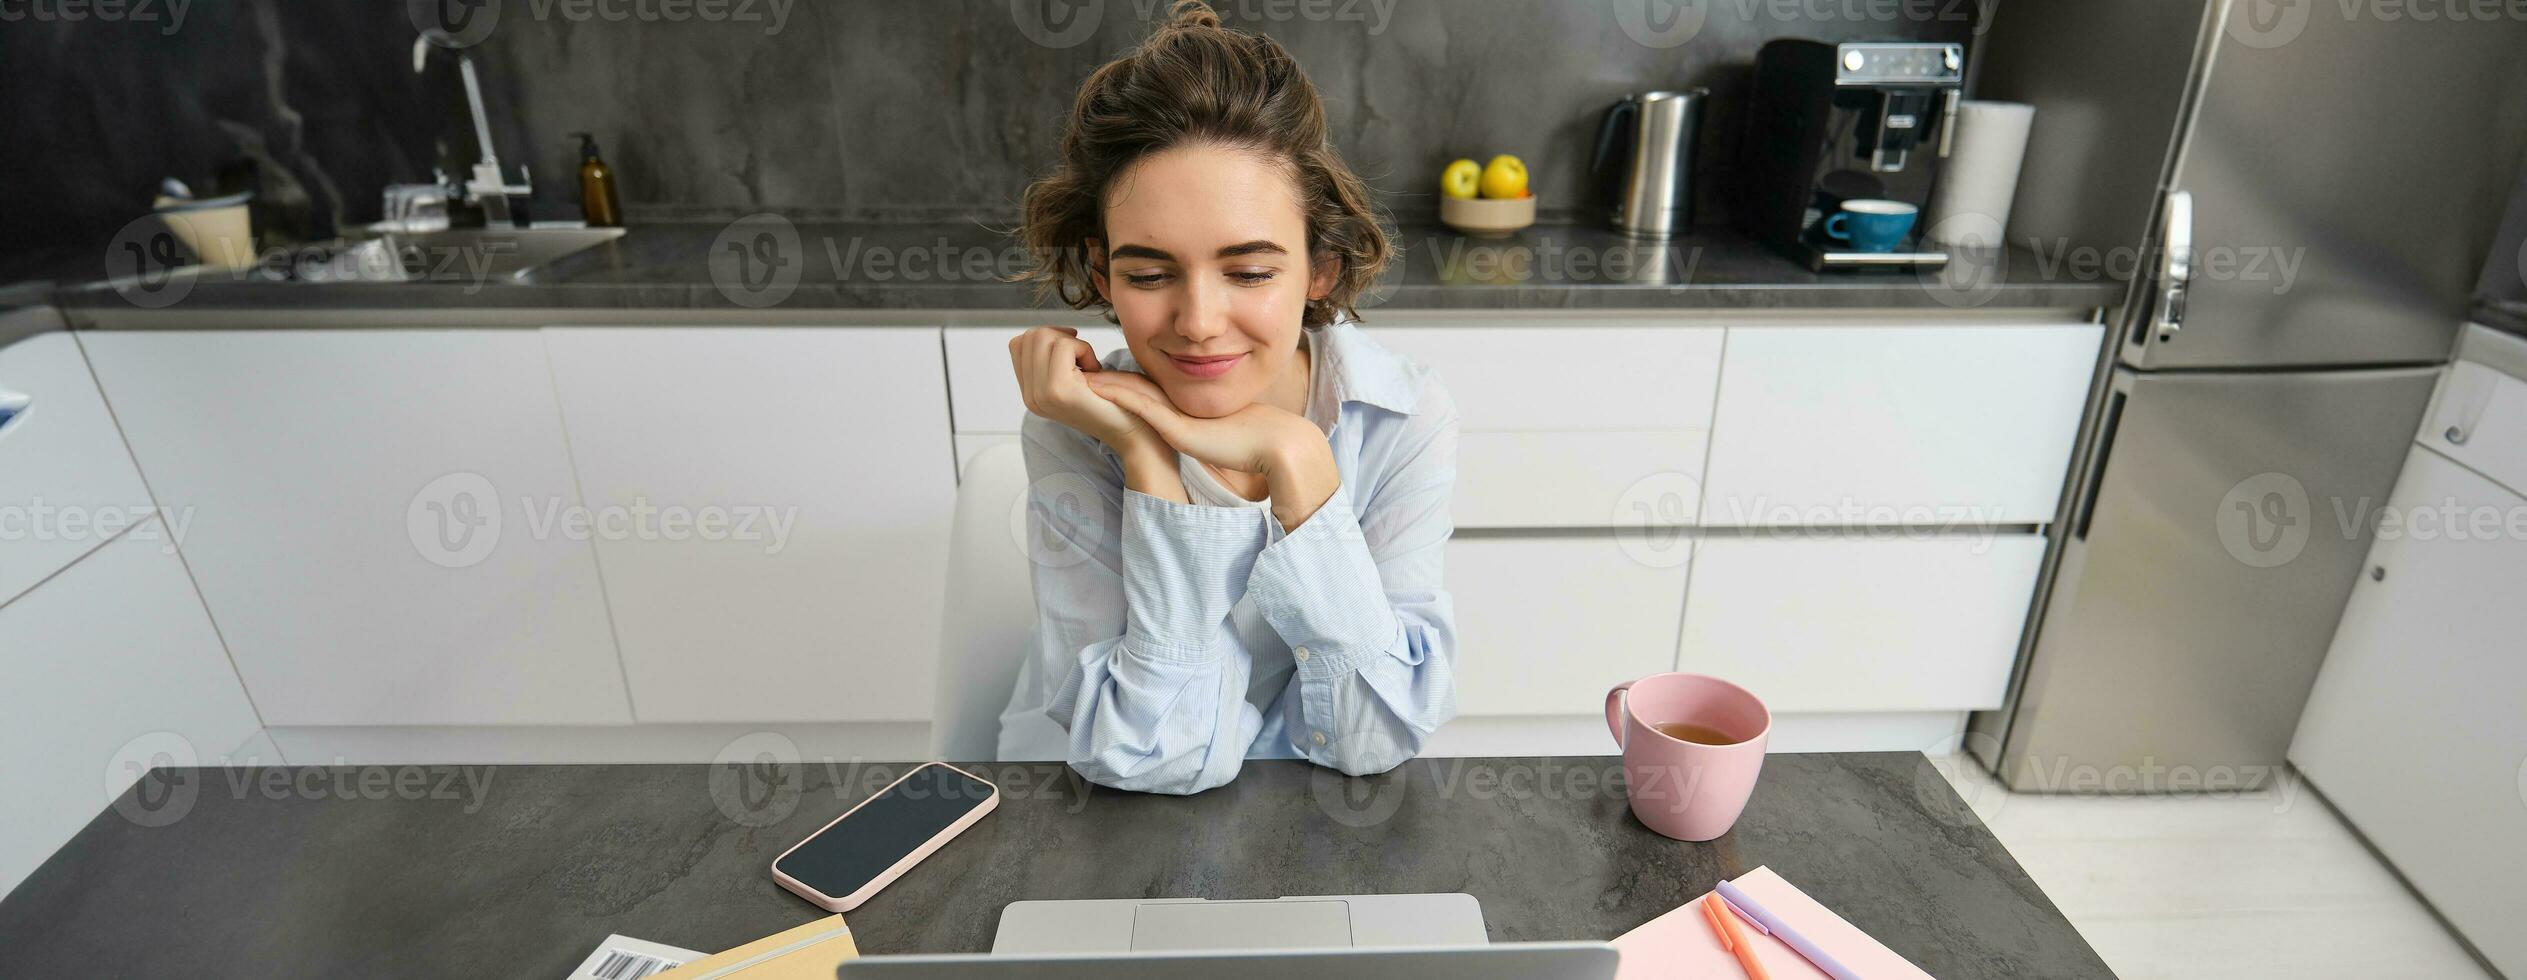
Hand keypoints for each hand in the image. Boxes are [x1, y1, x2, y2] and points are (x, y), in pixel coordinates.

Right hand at [1008, 326, 1160, 455]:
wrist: (1132, 431)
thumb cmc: (1113, 399)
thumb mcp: (1073, 378)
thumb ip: (1051, 360)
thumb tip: (1049, 331)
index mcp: (1031, 394)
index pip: (1018, 344)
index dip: (1048, 337)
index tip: (1073, 351)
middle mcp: (1031, 397)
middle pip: (1030, 337)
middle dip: (1060, 337)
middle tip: (1084, 359)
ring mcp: (1041, 394)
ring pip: (1043, 337)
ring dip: (1073, 343)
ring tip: (1089, 366)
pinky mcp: (1058, 389)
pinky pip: (1063, 346)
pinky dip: (1083, 349)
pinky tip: (1096, 370)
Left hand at [1083, 371, 1311, 474]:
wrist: (1272, 443)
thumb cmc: (1250, 445)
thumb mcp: (1214, 438)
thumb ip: (1199, 435)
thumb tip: (1194, 439)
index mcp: (1183, 408)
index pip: (1144, 391)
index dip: (1119, 384)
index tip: (1097, 379)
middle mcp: (1177, 405)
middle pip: (1133, 386)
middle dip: (1105, 378)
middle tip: (1078, 368)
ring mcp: (1177, 413)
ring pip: (1132, 392)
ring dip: (1104, 384)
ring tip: (1077, 374)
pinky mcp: (1178, 425)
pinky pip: (1142, 407)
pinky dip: (1119, 396)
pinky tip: (1097, 390)